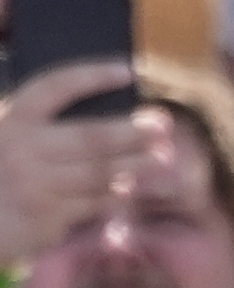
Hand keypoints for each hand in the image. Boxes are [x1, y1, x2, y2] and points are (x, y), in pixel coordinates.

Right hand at [0, 64, 148, 268]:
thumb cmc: (0, 173)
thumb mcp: (8, 139)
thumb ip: (45, 126)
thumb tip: (116, 115)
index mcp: (9, 120)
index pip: (55, 87)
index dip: (92, 76)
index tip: (127, 70)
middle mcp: (19, 150)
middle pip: (91, 136)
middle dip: (133, 132)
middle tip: (164, 126)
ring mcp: (32, 185)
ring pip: (99, 172)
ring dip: (137, 165)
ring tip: (163, 157)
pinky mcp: (43, 216)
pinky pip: (92, 202)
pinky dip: (115, 194)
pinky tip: (129, 187)